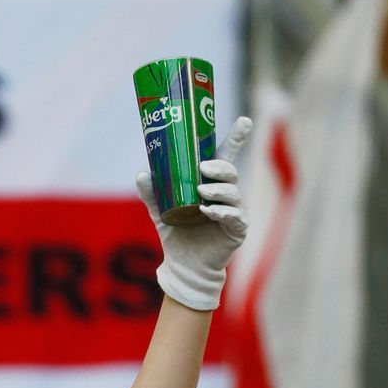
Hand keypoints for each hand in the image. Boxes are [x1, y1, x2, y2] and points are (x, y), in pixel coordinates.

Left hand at [138, 115, 250, 311]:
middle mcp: (225, 194)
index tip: (245, 121)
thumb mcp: (160, 211)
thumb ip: (153, 194)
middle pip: (230, 172)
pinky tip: (209, 211)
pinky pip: (234, 217)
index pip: (225, 157)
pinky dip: (221, 212)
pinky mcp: (237, 230)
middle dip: (219, 167)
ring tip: (203, 192)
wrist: (183, 266)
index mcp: (211, 183)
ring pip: (232, 193)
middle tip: (203, 168)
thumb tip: (142, 174)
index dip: (236, 138)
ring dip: (219, 190)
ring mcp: (234, 211)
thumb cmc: (176, 235)